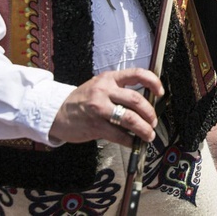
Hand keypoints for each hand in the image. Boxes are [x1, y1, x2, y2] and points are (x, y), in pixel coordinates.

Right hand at [49, 68, 164, 146]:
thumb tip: (145, 103)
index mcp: (109, 78)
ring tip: (148, 135)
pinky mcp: (95, 126)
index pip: (137, 74)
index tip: (160, 92)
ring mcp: (99, 108)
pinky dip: (130, 141)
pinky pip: (119, 135)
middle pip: (136, 100)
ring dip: (144, 129)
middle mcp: (104, 91)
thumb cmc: (82, 100)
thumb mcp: (100, 86)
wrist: (56, 112)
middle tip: (153, 122)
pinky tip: (133, 143)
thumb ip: (119, 90)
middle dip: (150, 113)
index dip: (153, 82)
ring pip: (130, 119)